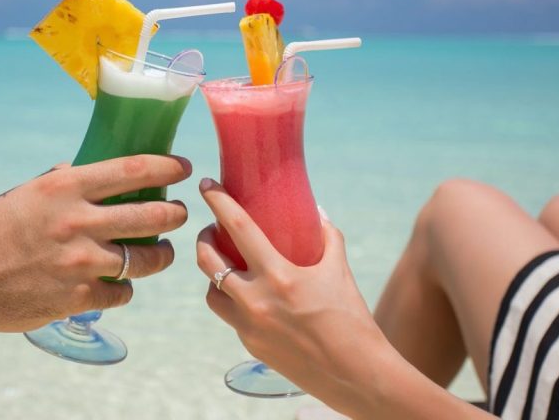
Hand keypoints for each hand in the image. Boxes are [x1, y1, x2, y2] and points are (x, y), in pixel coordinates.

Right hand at [0, 154, 191, 335]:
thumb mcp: (21, 195)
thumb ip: (57, 183)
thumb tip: (80, 168)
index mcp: (64, 188)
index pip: (133, 170)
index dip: (167, 168)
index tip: (184, 167)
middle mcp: (78, 222)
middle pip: (152, 216)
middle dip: (176, 214)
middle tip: (180, 213)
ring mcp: (81, 263)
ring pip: (146, 259)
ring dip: (161, 255)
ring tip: (162, 252)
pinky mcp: (79, 297)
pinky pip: (122, 292)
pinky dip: (125, 287)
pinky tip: (120, 283)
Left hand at [195, 178, 386, 398]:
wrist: (354, 373)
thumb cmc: (351, 318)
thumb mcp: (338, 270)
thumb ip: (326, 236)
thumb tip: (315, 211)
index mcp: (279, 276)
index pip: (237, 228)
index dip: (217, 202)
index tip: (206, 184)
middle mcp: (256, 301)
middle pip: (208, 261)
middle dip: (203, 239)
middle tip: (210, 229)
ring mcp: (249, 326)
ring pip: (211, 292)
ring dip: (212, 274)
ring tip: (224, 263)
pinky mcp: (250, 345)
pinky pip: (230, 316)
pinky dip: (233, 300)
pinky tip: (246, 294)